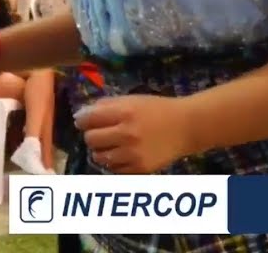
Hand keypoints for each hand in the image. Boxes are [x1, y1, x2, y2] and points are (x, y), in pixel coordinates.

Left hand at [74, 95, 192, 173]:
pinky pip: (113, 169)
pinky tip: (122, 153)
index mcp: (124, 112)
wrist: (186, 127)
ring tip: (111, 144)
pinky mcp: (140, 169)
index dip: (82, 120)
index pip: (87, 119)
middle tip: (100, 132)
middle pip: (90, 139)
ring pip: (98, 157)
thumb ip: (105, 105)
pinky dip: (113, 162)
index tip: (84, 120)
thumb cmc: (157, 109)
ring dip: (101, 150)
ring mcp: (133, 154)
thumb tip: (81, 115)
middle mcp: (127, 134)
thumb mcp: (131, 100)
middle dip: (91, 134)